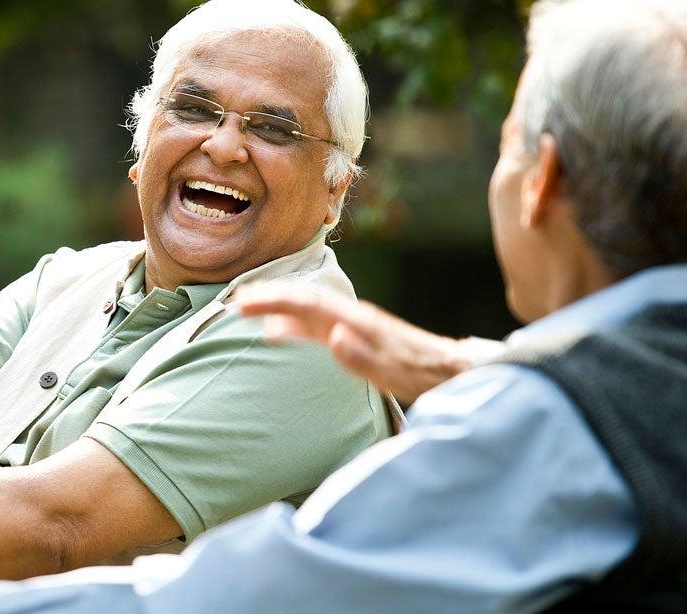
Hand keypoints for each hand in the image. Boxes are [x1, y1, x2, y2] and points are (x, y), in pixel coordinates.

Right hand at [236, 283, 475, 401]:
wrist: (451, 370)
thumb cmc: (423, 373)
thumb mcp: (395, 371)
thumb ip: (364, 356)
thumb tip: (333, 336)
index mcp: (357, 321)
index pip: (308, 304)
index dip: (274, 301)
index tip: (244, 302)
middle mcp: (352, 317)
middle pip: (304, 301)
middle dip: (269, 298)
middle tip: (236, 301)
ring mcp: (353, 326)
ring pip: (308, 310)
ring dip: (277, 308)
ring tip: (247, 311)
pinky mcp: (356, 337)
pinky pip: (316, 325)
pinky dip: (291, 324)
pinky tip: (279, 332)